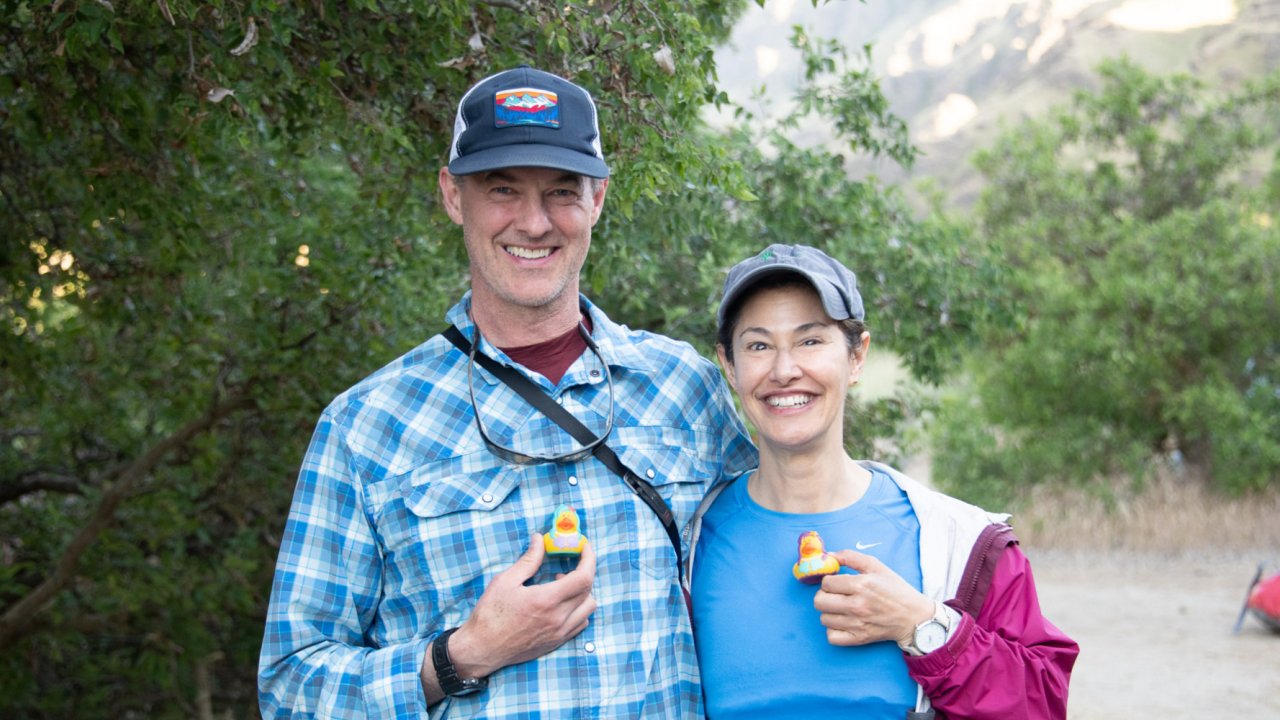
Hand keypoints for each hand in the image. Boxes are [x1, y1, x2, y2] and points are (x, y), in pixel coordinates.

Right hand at [447, 533, 596, 676]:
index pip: (584, 577)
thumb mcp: (505, 581)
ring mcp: (559, 633)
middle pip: (588, 590)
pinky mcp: (556, 642)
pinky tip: (560, 603)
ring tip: (560, 585)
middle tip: (566, 564)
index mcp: (546, 601)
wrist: (482, 648)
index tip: (583, 546)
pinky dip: (578, 609)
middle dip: (583, 571)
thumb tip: (540, 539)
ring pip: (588, 608)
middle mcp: (558, 618)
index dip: (588, 558)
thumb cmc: (490, 614)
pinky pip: (580, 623)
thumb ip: (528, 560)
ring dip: (582, 592)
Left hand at [812, 550, 933, 646]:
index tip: (837, 582)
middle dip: (824, 595)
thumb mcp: (876, 566)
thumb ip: (850, 557)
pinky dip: (833, 630)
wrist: (914, 617)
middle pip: (820, 601)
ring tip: (841, 608)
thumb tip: (829, 555)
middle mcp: (857, 605)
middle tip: (834, 595)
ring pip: (824, 618)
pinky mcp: (859, 639)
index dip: (829, 580)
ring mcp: (857, 624)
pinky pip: (832, 637)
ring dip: (829, 612)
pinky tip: (842, 622)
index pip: (826, 583)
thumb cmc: (895, 590)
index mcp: (861, 585)